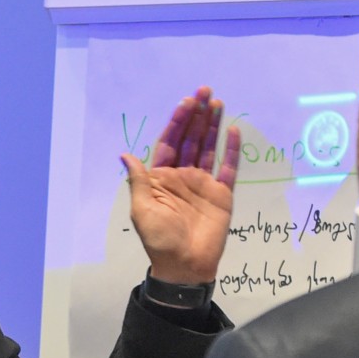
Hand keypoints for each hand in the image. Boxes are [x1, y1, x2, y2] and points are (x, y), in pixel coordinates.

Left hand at [121, 87, 242, 284]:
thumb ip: (139, 181)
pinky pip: (228, 167)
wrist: (185, 265)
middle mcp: (182, 176)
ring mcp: (203, 184)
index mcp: (161, 178)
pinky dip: (231, 150)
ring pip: (208, 147)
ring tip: (218, 103)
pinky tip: (233, 131)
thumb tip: (125, 154)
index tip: (186, 102)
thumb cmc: (159, 239)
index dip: (177, 122)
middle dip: (197, 115)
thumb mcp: (142, 209)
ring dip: (212, 125)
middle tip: (205, 92)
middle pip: (190, 139)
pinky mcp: (221, 194)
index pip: (170, 142)